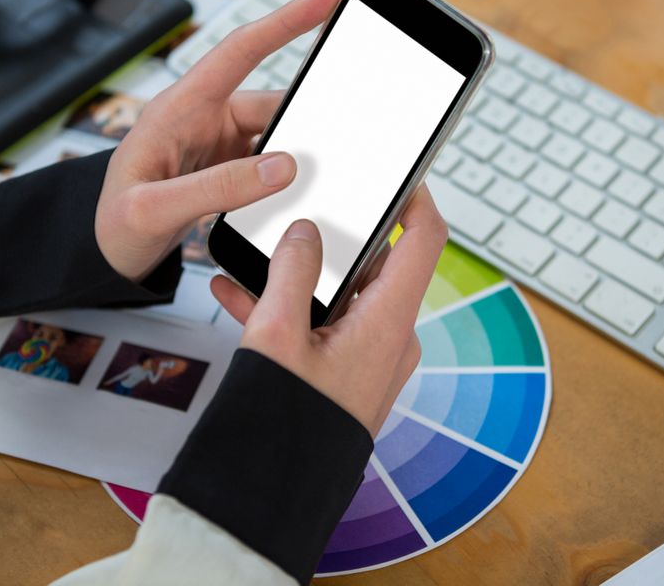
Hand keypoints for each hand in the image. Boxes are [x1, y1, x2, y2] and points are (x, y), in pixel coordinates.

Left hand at [94, 0, 343, 281]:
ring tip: (329, 174)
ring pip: (277, 137)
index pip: (240, 50)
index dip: (285, 21)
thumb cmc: (114, 223)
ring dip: (301, 154)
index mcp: (180, 107)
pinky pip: (271, 165)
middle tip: (348, 129)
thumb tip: (285, 167)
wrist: (104, 252)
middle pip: (272, 103)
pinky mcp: (230, 169)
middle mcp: (204, 117)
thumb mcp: (157, 209)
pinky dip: (291, 177)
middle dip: (310, 114)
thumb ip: (219, 187)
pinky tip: (305, 194)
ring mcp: (219, 144)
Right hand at [210, 188, 447, 436]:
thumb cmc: (286, 422)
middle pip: (375, 263)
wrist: (275, 493)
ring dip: (299, 276)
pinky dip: (290, 310)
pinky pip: (325, 326)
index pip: (425, 238)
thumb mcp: (277, 334)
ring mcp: (371, 357)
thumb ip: (292, 271)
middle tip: (301, 210)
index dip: (417, 195)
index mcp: (389, 320)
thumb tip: (305, 233)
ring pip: (340, 296)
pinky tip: (239, 295)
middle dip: (333, 236)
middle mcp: (391, 336)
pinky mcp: (348, 373)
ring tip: (251, 258)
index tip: (396, 171)